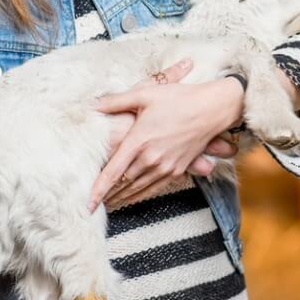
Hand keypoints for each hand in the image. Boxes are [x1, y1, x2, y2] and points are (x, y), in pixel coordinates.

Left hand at [89, 62, 245, 211]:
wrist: (212, 109)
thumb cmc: (179, 98)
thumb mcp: (145, 94)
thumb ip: (115, 101)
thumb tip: (92, 105)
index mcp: (139, 140)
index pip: (112, 172)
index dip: (98, 190)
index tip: (87, 205)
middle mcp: (151, 158)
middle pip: (122, 183)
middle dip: (107, 195)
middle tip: (92, 204)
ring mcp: (166, 166)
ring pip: (137, 188)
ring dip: (121, 198)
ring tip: (107, 205)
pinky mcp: (178, 169)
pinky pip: (154, 188)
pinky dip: (140, 196)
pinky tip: (131, 198)